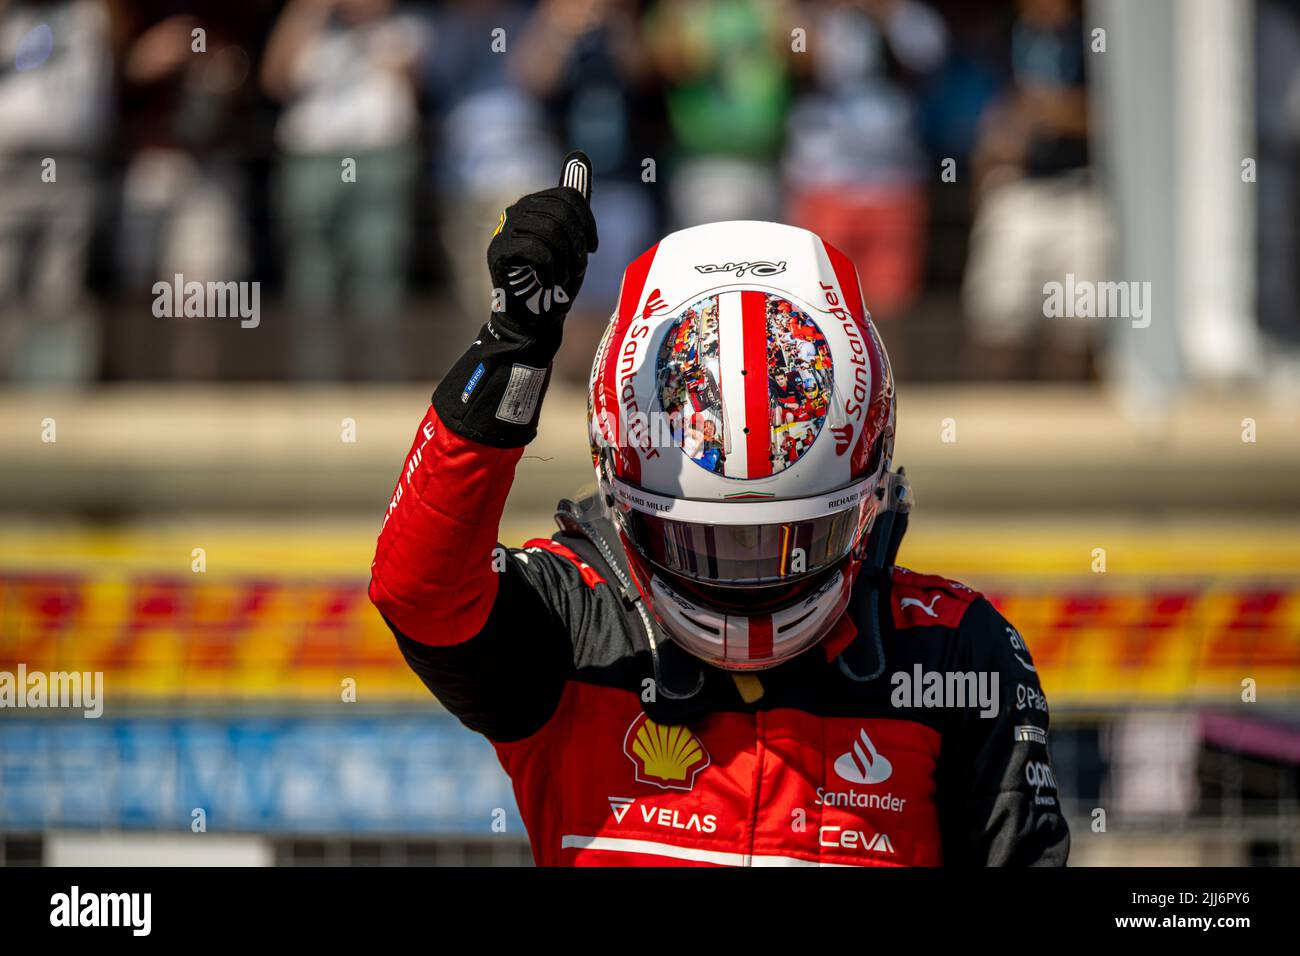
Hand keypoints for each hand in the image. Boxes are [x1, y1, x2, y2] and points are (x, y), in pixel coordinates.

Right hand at [487, 152, 598, 334]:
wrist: (533, 321)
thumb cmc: (554, 282)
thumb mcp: (572, 239)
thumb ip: (575, 203)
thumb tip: (579, 155)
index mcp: (533, 204)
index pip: (569, 196)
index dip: (587, 224)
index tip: (591, 249)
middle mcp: (515, 211)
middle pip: (561, 213)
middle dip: (576, 245)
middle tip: (573, 269)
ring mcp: (503, 231)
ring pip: (550, 232)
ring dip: (565, 261)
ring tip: (561, 277)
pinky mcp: (499, 253)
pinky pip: (537, 251)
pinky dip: (551, 271)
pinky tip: (548, 282)